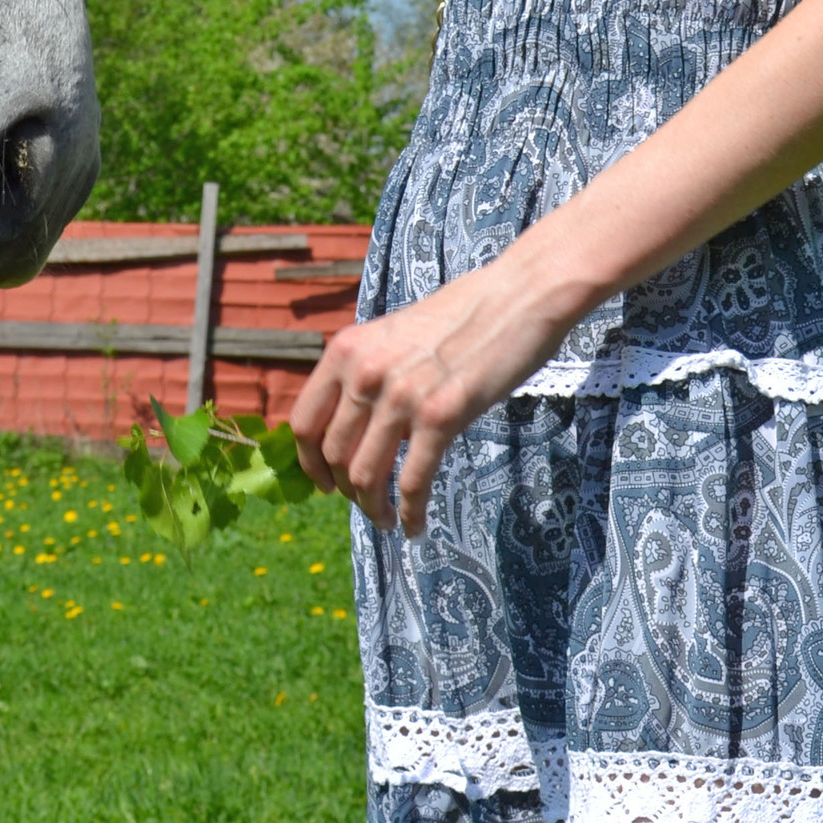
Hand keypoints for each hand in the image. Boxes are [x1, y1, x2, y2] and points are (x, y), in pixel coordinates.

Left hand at [289, 249, 576, 537]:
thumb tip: (353, 421)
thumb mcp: (394, 333)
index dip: (308, 464)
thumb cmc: (463, 314)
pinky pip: (412, 482)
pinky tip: (414, 526)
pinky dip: (410, 513)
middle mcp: (365, 373)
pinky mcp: (441, 416)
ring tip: (386, 521)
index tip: (323, 485)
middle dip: (346, 491)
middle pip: (334, 456)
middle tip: (367, 505)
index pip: (304, 422)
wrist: (518, 296)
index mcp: (347, 350)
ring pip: (366, 476)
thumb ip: (368, 370)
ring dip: (373, 509)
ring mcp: (401, 396)